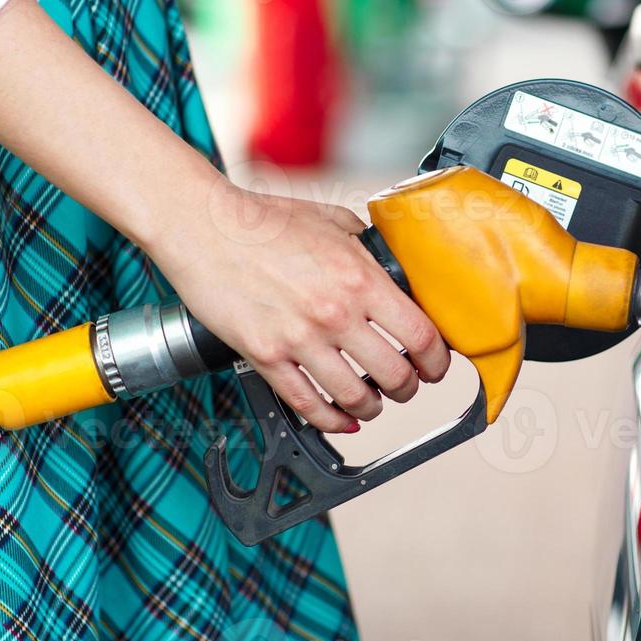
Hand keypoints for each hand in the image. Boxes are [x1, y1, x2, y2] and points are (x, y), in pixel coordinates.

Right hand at [149, 179, 451, 432]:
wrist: (202, 227)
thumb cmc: (263, 219)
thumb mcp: (332, 221)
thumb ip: (368, 247)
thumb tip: (395, 265)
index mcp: (360, 278)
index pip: (421, 336)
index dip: (437, 360)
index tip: (436, 365)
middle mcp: (334, 313)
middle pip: (395, 375)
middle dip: (409, 388)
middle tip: (408, 385)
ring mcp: (299, 339)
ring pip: (355, 398)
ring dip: (373, 408)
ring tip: (374, 402)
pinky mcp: (265, 356)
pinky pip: (308, 404)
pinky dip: (332, 420)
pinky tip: (341, 419)